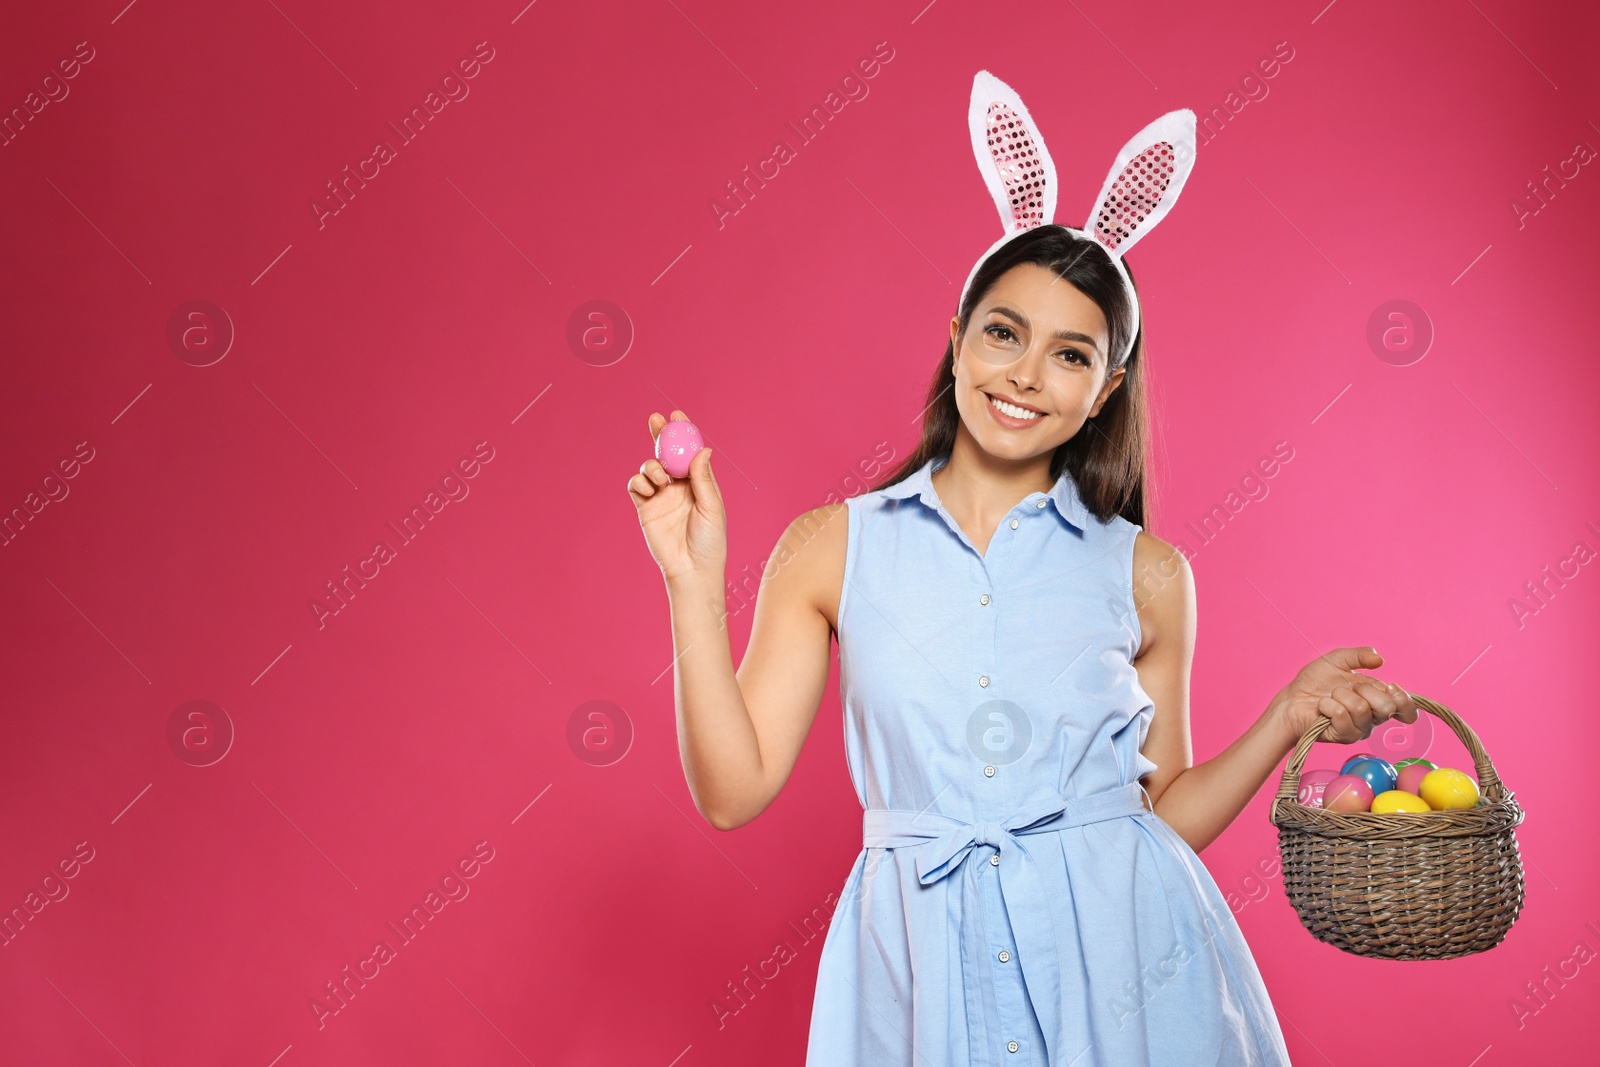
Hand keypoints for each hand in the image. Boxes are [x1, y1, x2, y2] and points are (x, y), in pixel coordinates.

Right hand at [627, 410, 726, 583]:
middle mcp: (678, 486)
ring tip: (661, 479)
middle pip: (666, 453)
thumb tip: (702, 449)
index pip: (688, 451)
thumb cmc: (710, 541)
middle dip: (659, 434)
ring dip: (652, 465)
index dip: (683, 433)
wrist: (691, 569)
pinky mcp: (645, 508)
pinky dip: (639, 481)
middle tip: (656, 419)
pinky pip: (636, 486)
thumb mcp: (712, 507)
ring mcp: (660, 496)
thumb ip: (703, 479)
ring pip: (649, 467)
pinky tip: (650, 488)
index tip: (678, 416)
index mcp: (697, 482)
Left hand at [1270, 646, 1418, 747]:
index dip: (1403, 698)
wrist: (1292, 698)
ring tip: (1330, 696)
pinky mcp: (1343, 736)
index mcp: (1378, 700)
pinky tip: (1322, 706)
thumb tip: (1380, 659)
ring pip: (1361, 709)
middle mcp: (1373, 717)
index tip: (1389, 686)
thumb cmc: (1315, 682)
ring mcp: (1359, 729)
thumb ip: (1359, 655)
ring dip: (1341, 695)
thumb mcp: (1338, 660)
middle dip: (1365, 690)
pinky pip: (1342, 717)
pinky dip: (1328, 705)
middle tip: (1348, 687)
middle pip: (1387, 707)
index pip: (1407, 709)